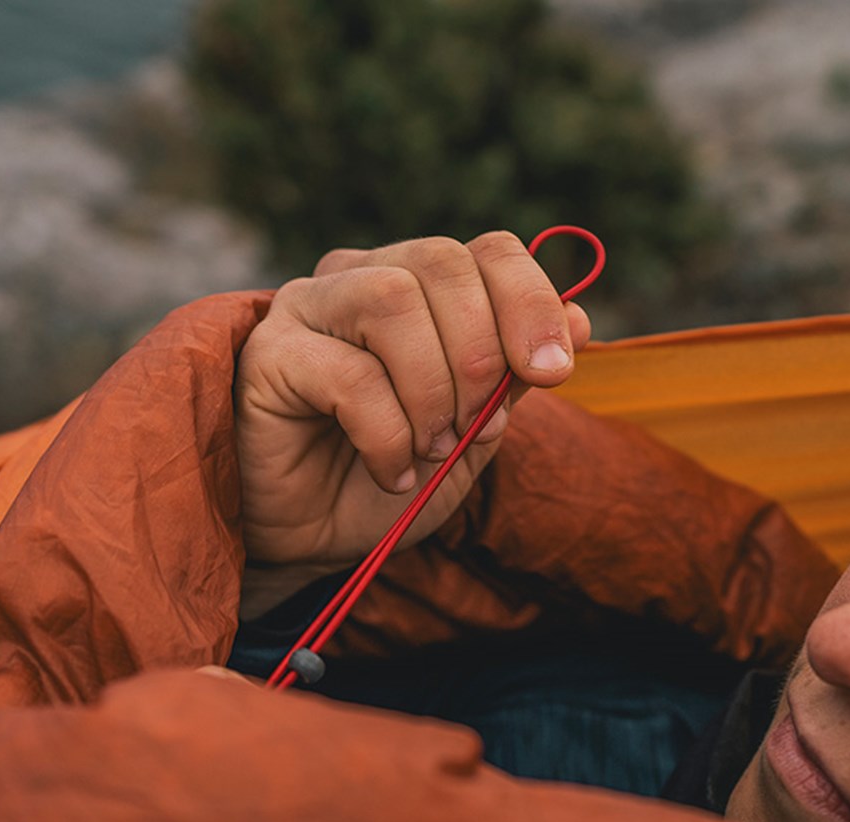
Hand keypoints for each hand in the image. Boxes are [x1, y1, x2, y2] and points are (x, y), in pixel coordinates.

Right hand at [236, 231, 590, 614]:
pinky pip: (350, 375)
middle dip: (480, 353)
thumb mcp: (472, 433)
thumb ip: (515, 376)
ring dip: (431, 389)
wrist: (314, 542)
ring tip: (429, 449)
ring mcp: (306, 308)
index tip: (552, 372)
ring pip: (392, 300)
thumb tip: (581, 319)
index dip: (531, 303)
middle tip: (476, 428)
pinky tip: (390, 473)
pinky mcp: (269, 355)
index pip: (488, 250)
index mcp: (416, 284)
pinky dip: (388, 435)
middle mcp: (358, 277)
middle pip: (442, 262)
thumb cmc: (387, 479)